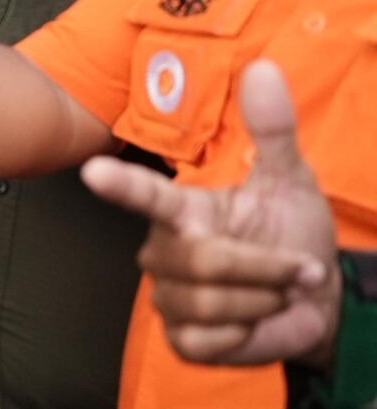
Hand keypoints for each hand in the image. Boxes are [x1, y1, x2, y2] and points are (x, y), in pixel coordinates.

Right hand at [82, 61, 340, 367]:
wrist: (315, 303)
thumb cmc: (292, 235)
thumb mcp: (289, 179)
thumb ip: (272, 128)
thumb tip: (263, 68)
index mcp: (185, 211)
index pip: (147, 196)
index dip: (121, 184)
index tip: (93, 171)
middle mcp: (166, 251)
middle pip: (202, 260)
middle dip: (265, 266)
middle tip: (299, 268)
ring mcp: (169, 298)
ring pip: (209, 301)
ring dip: (263, 298)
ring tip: (278, 293)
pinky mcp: (182, 340)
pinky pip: (209, 338)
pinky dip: (247, 332)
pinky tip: (253, 323)